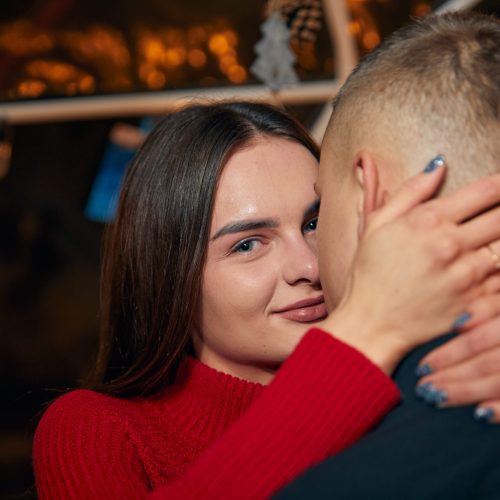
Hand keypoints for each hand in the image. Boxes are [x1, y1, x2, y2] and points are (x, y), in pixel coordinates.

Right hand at [321, 158, 499, 373]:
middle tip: (497, 214)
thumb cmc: (369, 274)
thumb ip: (410, 193)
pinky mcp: (475, 303)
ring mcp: (466, 276)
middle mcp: (451, 245)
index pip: (484, 192)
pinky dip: (499, 272)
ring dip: (498, 244)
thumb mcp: (377, 226)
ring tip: (487, 242)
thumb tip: (439, 165)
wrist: (371, 324)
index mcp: (427, 222)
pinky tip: (489, 269)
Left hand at [415, 299, 499, 422]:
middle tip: (423, 388)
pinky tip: (481, 414)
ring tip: (438, 398)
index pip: (479, 340)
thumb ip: (490, 308)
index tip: (422, 367)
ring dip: (467, 391)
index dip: (448, 354)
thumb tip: (459, 324)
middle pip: (488, 362)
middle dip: (451, 376)